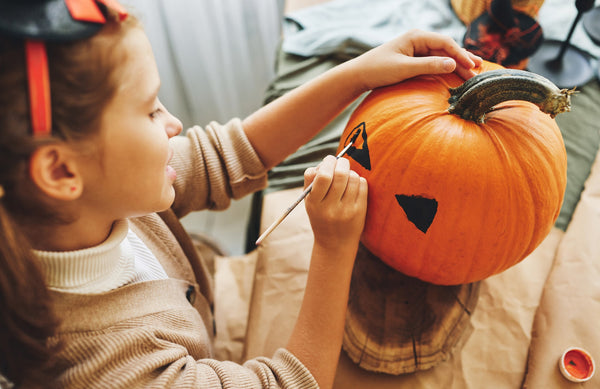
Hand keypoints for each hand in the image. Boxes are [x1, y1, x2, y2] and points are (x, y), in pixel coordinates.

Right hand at [304, 155, 367, 250]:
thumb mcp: (310, 202)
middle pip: (339, 174)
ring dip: (349, 172)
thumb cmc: (320, 216)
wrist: (335, 244)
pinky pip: (362, 184)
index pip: (321, 176)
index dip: (326, 163)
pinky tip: (353, 185)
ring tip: (345, 177)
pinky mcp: (360, 211)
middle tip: (340, 162)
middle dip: (341, 162)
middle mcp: (330, 207)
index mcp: (314, 203)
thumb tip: (327, 161)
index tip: (328, 161)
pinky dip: (358, 180)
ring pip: (352, 177)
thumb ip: (312, 181)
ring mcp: (347, 210)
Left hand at [347, 29, 482, 90]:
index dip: (461, 54)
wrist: (359, 75)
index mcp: (416, 36)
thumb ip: (428, 66)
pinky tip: (458, 73)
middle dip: (463, 59)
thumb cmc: (378, 70)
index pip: (445, 43)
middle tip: (479, 71)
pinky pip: (435, 62)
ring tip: (474, 72)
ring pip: (442, 56)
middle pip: (447, 48)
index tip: (472, 66)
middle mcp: (418, 40)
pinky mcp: (414, 59)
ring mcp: (417, 49)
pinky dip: (447, 68)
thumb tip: (452, 63)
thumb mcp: (404, 69)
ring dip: (457, 64)